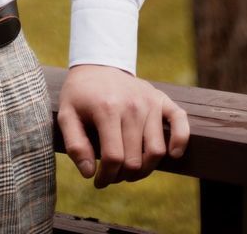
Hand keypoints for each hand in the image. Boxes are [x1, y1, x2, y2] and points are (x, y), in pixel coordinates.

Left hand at [58, 64, 189, 187]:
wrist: (98, 65)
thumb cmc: (81, 94)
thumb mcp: (66, 114)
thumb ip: (74, 144)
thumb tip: (89, 172)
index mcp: (107, 109)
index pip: (113, 157)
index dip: (106, 176)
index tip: (98, 181)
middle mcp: (132, 105)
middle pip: (135, 160)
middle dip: (122, 175)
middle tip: (112, 174)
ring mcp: (149, 101)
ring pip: (156, 151)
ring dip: (145, 169)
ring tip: (130, 168)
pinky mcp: (161, 99)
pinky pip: (180, 122)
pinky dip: (180, 141)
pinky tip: (172, 154)